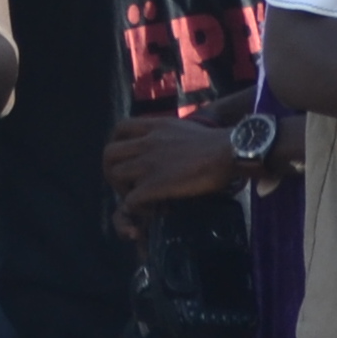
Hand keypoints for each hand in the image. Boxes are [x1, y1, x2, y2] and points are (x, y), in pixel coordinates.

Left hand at [101, 112, 246, 220]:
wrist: (228, 151)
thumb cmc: (218, 142)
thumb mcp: (186, 128)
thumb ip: (172, 134)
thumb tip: (177, 143)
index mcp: (153, 127)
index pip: (120, 129)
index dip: (117, 145)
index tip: (127, 159)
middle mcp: (145, 143)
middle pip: (108, 154)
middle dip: (112, 171)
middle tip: (128, 185)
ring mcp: (147, 163)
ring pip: (115, 176)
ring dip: (123, 191)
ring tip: (141, 199)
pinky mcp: (154, 185)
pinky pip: (130, 200)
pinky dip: (137, 208)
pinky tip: (154, 210)